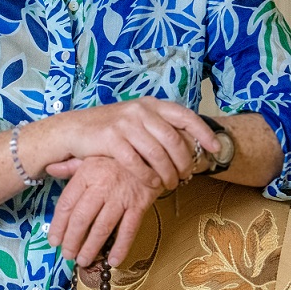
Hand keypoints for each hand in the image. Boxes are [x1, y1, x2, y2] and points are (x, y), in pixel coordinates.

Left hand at [46, 156, 157, 266]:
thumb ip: (70, 166)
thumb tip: (49, 169)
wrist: (150, 152)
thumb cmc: (117, 156)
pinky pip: (129, 230)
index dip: (58, 225)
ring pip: (102, 227)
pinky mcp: (139, 205)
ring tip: (83, 260)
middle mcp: (102, 186)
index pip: (67, 203)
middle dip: (72, 240)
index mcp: (87, 173)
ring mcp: (121, 197)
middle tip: (67, 255)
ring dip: (91, 247)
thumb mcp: (92, 155)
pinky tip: (113, 260)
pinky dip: (121, 247)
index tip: (54, 240)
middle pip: (82, 218)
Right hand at [55, 100, 215, 192]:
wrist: (75, 129)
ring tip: (171, 184)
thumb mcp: (136, 119)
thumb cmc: (110, 128)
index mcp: (150, 104)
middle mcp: (139, 111)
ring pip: (157, 153)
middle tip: (187, 176)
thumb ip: (158, 125)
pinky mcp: (111, 140)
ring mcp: (125, 124)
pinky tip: (152, 184)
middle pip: (173, 139)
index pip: (184, 115)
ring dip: (168, 173)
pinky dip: (148, 177)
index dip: (203, 132)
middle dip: (184, 161)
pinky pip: (136, 163)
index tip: (215, 148)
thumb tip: (190, 142)